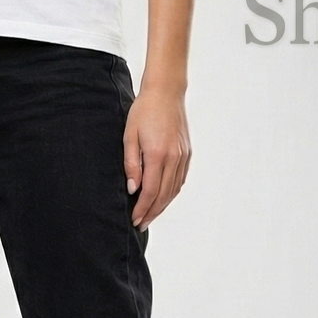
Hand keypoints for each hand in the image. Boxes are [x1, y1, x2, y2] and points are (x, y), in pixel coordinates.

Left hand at [123, 84, 190, 229]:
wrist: (166, 92)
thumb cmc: (143, 111)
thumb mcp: (129, 136)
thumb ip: (131, 164)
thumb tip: (133, 188)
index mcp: (158, 155)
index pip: (150, 191)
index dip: (142, 208)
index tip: (134, 219)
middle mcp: (174, 158)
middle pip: (163, 195)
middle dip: (152, 212)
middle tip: (141, 224)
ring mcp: (183, 156)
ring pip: (174, 189)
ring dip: (162, 205)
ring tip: (150, 215)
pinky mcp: (187, 152)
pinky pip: (180, 179)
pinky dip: (172, 192)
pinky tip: (163, 198)